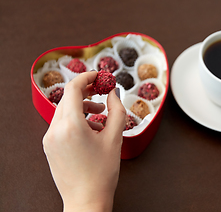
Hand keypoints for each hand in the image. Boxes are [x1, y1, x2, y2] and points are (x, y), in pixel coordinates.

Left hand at [42, 71, 125, 211]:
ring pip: (64, 110)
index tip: (98, 76)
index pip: (73, 89)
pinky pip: (61, 124)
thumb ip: (117, 109)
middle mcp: (55, 130)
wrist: (86, 200)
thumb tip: (113, 92)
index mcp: (71, 126)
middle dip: (86, 92)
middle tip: (101, 91)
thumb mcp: (115, 138)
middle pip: (67, 98)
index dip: (87, 77)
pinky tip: (91, 129)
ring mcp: (49, 139)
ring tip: (100, 114)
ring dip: (81, 106)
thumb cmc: (102, 173)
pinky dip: (75, 119)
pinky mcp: (49, 146)